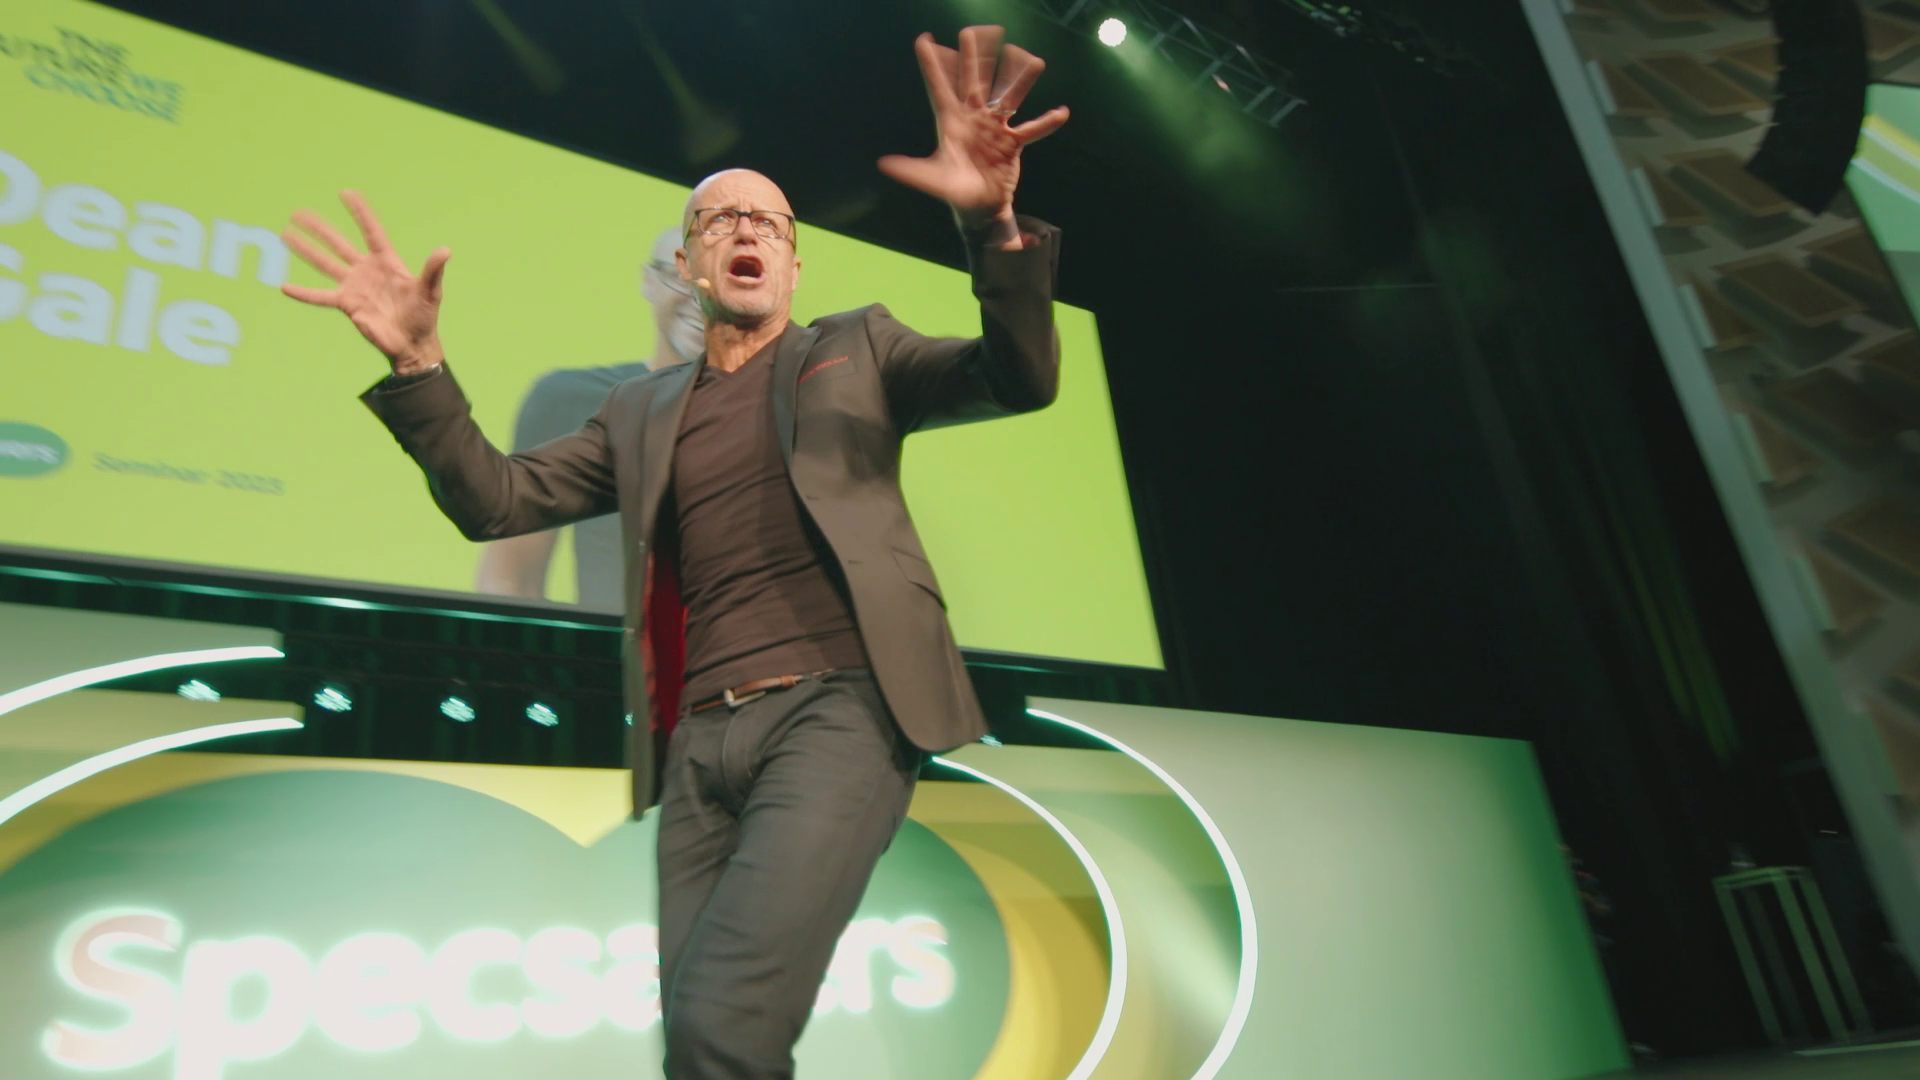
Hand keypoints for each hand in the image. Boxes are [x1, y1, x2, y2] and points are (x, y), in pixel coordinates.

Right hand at [280, 191, 450, 374]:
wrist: (413, 344)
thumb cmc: (424, 317)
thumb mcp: (430, 291)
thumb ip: (433, 270)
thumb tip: (445, 250)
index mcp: (387, 262)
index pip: (371, 231)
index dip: (359, 212)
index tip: (345, 193)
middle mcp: (367, 270)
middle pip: (338, 243)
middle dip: (319, 228)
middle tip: (299, 211)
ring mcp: (354, 287)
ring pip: (325, 264)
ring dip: (306, 251)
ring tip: (285, 235)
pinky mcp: (347, 305)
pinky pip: (320, 296)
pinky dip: (303, 293)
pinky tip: (284, 286)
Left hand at [878, 26, 1068, 244]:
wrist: (980, 208)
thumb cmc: (954, 192)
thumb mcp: (933, 180)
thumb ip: (912, 171)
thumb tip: (884, 164)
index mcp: (951, 123)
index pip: (939, 87)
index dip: (931, 64)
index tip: (923, 39)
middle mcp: (973, 119)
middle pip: (974, 81)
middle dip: (974, 57)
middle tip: (974, 30)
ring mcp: (994, 128)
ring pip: (1008, 97)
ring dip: (1020, 80)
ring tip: (1034, 61)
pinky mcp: (1013, 142)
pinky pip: (1032, 130)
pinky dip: (1046, 123)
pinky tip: (1061, 113)